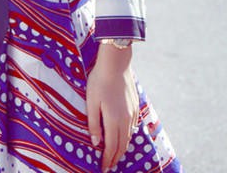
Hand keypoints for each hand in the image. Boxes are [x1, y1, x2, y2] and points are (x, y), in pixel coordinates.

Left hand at [86, 43, 138, 171]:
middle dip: (115, 157)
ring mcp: (132, 113)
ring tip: (115, 154)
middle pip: (122, 145)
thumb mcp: (91, 101)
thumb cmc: (99, 80)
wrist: (116, 63)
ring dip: (122, 148)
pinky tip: (123, 136)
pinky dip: (128, 136)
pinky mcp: (135, 106)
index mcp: (113, 120)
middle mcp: (125, 119)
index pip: (111, 146)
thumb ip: (93, 123)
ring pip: (129, 137)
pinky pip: (133, 126)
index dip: (108, 159)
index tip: (104, 168)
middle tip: (109, 165)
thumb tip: (96, 142)